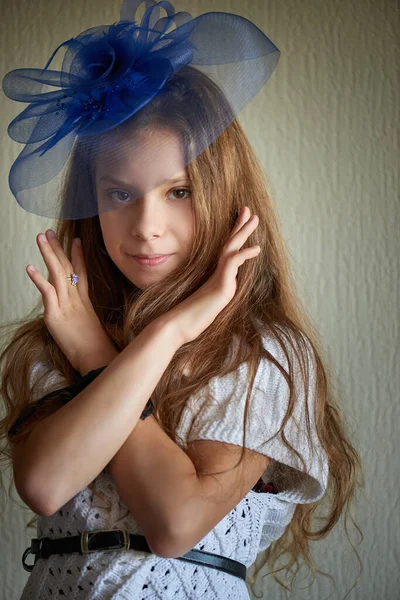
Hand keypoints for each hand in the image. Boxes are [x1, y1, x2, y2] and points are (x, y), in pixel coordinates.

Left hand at [26, 230, 115, 372]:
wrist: (96, 357)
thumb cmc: (95, 348)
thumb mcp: (91, 328)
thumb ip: (82, 317)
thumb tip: (76, 317)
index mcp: (85, 301)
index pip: (81, 273)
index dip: (78, 256)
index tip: (75, 240)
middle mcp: (76, 299)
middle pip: (67, 267)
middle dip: (58, 248)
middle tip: (49, 232)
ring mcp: (66, 305)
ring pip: (57, 273)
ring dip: (48, 253)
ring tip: (40, 238)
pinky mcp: (56, 314)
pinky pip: (47, 292)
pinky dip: (38, 279)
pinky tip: (29, 267)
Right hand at [161, 206, 260, 345]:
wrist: (175, 328)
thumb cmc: (189, 320)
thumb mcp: (209, 307)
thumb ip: (216, 298)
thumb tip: (221, 296)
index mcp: (215, 277)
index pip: (227, 252)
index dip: (235, 236)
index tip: (243, 222)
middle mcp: (216, 274)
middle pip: (230, 244)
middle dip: (240, 227)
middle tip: (247, 210)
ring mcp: (218, 279)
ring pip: (231, 249)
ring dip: (243, 232)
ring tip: (253, 218)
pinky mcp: (220, 287)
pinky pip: (232, 265)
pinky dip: (243, 254)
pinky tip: (255, 249)